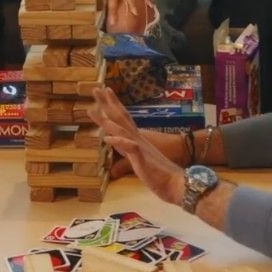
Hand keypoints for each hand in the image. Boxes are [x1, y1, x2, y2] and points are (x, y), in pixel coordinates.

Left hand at [87, 87, 185, 205]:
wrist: (177, 182)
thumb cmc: (160, 175)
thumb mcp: (139, 166)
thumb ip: (127, 163)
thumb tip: (113, 168)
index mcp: (137, 139)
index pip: (123, 119)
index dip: (114, 106)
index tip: (104, 93)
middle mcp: (138, 139)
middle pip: (121, 117)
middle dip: (108, 103)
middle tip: (96, 89)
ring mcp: (140, 147)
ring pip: (122, 130)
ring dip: (107, 120)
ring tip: (93, 110)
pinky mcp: (142, 158)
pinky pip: (130, 147)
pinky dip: (119, 141)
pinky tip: (107, 138)